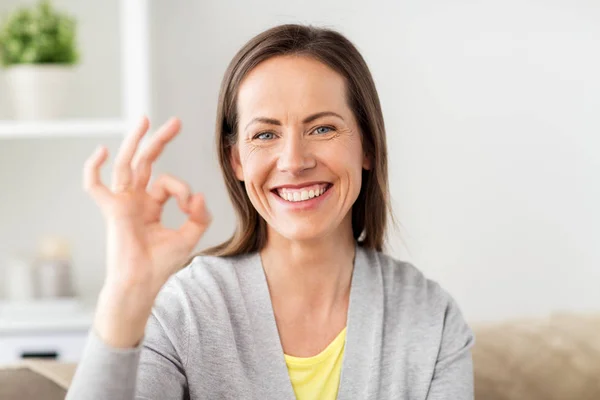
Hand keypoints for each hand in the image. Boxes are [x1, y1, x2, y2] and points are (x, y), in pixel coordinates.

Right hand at [83, 116, 210, 346]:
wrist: (143, 283)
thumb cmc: (161, 265)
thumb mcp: (189, 237)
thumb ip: (199, 216)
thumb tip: (200, 194)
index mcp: (151, 205)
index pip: (168, 183)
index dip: (184, 190)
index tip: (192, 206)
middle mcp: (135, 200)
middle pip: (145, 162)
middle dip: (159, 140)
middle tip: (175, 122)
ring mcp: (122, 202)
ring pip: (127, 164)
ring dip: (136, 141)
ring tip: (146, 120)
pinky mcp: (112, 210)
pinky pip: (94, 186)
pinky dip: (94, 169)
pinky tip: (103, 151)